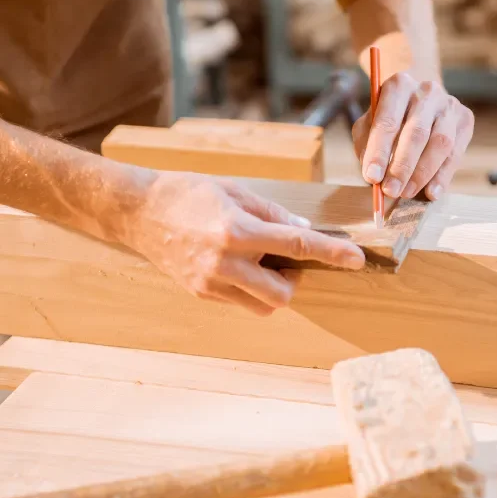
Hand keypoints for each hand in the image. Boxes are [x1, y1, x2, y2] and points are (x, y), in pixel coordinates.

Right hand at [122, 172, 364, 314]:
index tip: (357, 259)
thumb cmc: (189, 193)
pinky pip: (241, 302)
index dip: (331, 253)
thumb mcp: (237, 192)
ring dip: (274, 288)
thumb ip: (274, 214)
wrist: (138, 212)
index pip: (297, 245)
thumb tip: (305, 230)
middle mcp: (224, 263)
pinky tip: (240, 266)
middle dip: (295, 280)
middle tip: (288, 259)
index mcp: (237, 230)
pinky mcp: (201, 294)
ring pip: (263, 306)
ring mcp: (210, 283)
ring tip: (261, 262)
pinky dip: (251, 289)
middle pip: (283, 293)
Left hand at [352, 73, 473, 200]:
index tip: (372, 177)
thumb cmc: (389, 117)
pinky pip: (456, 153)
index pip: (387, 121)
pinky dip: (443, 176)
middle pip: (416, 132)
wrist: (420, 99)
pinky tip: (431, 193)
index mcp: (398, 85)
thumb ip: (367, 146)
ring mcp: (449, 104)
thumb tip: (374, 177)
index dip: (378, 151)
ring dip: (422, 174)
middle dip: (402, 166)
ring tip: (406, 192)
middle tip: (391, 191)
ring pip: (441, 143)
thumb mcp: (369, 124)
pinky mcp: (465, 120)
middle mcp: (427, 91)